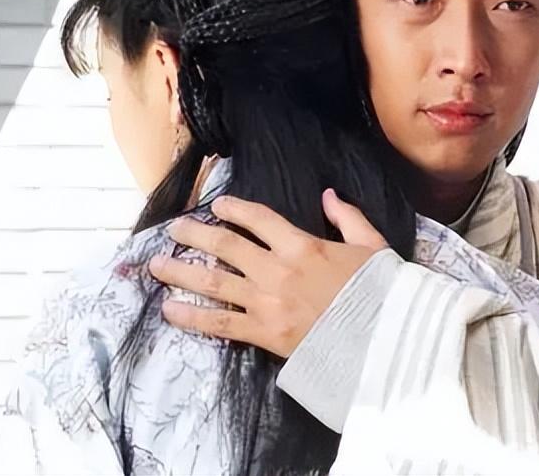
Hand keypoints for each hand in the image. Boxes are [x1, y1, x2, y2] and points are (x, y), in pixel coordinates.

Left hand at [149, 189, 387, 357]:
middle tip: (174, 230)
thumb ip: (348, 219)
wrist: (382, 342)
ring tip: (157, 264)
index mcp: (303, 246)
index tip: (217, 206)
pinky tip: (169, 309)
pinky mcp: (263, 333)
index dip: (235, 209)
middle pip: (226, 246)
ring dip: (182, 271)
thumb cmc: (380, 294)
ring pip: (214, 281)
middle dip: (196, 235)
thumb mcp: (372, 247)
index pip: (260, 219)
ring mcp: (267, 303)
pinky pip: (220, 323)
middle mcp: (277, 270)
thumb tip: (329, 196)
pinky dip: (191, 316)